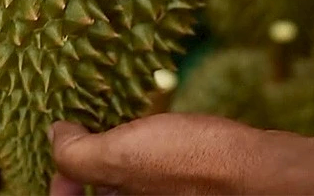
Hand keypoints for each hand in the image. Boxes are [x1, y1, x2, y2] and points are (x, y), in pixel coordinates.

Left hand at [48, 113, 313, 194]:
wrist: (259, 171)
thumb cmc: (192, 166)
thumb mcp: (120, 154)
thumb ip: (77, 153)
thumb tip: (55, 136)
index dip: (61, 181)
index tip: (64, 145)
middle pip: (101, 195)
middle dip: (87, 168)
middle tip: (86, 130)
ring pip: (126, 185)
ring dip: (116, 158)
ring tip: (115, 124)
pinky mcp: (186, 189)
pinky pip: (152, 177)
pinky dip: (144, 155)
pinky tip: (151, 129)